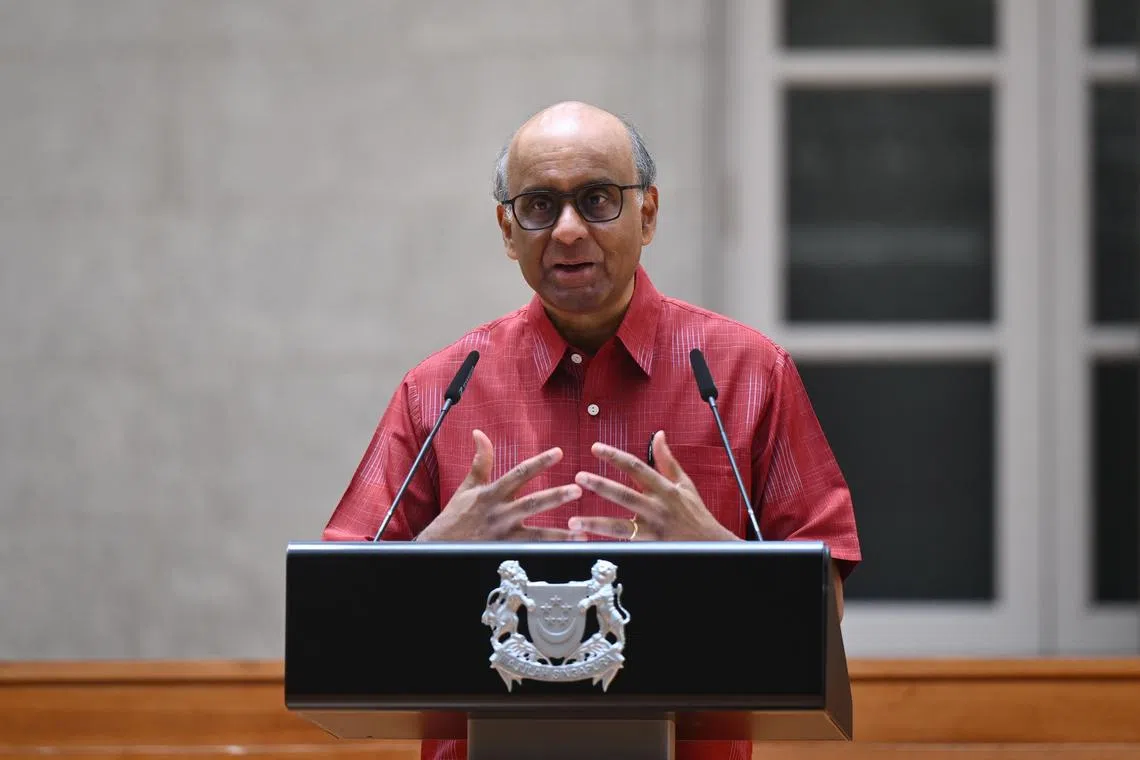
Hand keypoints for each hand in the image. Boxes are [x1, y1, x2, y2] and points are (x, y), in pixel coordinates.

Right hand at [416, 429, 580, 540]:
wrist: (438, 545)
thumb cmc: (455, 516)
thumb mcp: (468, 486)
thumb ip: (481, 461)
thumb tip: (479, 433)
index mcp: (492, 493)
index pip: (519, 474)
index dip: (539, 462)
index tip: (558, 453)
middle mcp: (500, 513)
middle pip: (531, 503)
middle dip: (555, 496)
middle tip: (577, 490)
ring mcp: (503, 535)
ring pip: (535, 534)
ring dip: (559, 534)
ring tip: (581, 533)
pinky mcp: (504, 551)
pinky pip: (530, 552)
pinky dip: (549, 552)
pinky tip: (566, 552)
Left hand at [567, 430, 738, 541]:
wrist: (711, 544)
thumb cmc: (696, 513)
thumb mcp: (685, 483)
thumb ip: (667, 460)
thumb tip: (659, 435)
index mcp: (664, 488)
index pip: (636, 467)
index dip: (615, 456)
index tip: (596, 448)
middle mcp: (657, 507)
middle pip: (625, 494)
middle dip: (601, 486)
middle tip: (580, 477)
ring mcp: (653, 528)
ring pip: (620, 526)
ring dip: (596, 523)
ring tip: (574, 520)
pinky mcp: (651, 546)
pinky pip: (625, 544)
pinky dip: (607, 542)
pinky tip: (590, 541)